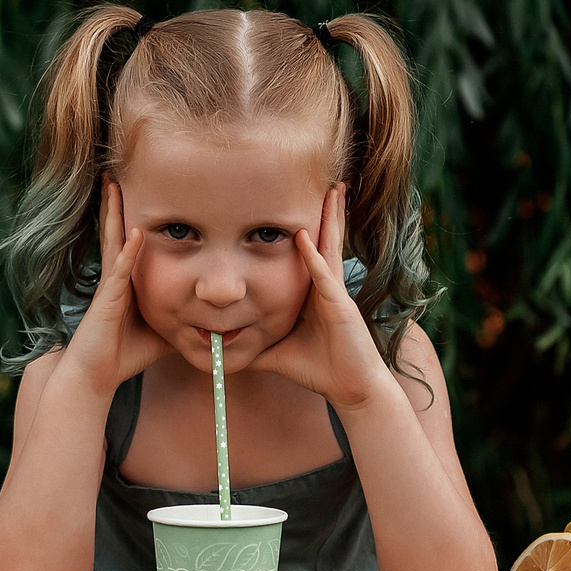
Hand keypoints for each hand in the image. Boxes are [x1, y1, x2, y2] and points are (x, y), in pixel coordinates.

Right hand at [59, 177, 174, 397]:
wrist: (96, 376)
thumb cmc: (126, 354)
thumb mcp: (163, 330)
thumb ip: (180, 317)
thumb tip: (213, 316)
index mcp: (126, 281)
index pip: (130, 241)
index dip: (131, 215)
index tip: (137, 190)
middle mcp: (116, 278)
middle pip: (117, 231)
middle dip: (117, 203)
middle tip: (116, 173)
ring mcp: (110, 286)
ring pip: (113, 241)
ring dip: (114, 213)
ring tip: (113, 185)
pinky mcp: (107, 299)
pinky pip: (119, 270)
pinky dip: (128, 250)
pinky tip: (135, 231)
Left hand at [250, 184, 393, 412]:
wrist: (351, 388)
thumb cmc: (319, 369)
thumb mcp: (277, 351)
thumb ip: (253, 344)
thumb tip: (219, 348)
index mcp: (315, 293)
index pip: (310, 253)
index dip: (307, 227)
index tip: (299, 203)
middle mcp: (327, 287)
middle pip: (325, 241)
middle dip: (327, 212)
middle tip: (327, 182)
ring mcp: (336, 294)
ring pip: (330, 248)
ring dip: (330, 220)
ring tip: (332, 191)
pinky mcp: (340, 306)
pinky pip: (324, 276)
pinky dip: (313, 256)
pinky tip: (303, 236)